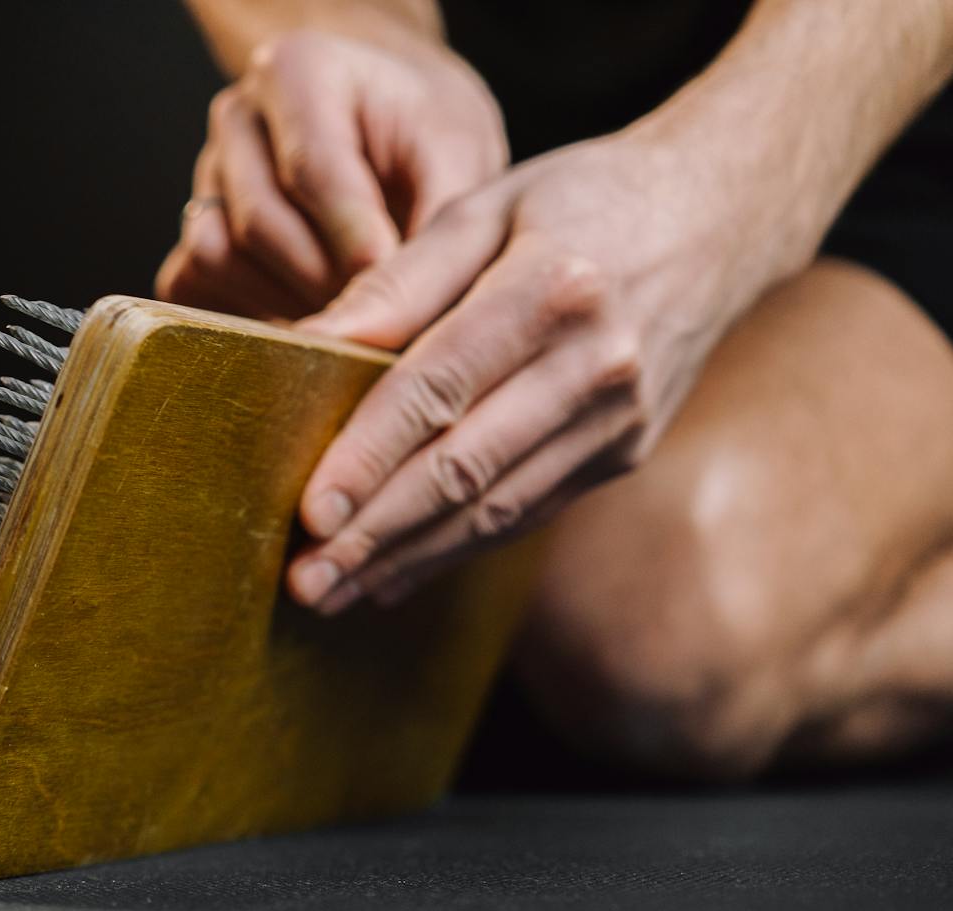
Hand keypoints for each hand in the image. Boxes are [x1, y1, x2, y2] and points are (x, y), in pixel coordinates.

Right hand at [156, 23, 507, 320]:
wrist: (388, 120)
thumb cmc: (422, 128)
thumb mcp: (459, 152)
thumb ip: (439, 218)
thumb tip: (410, 307)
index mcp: (297, 71)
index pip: (310, 170)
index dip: (353, 243)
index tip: (394, 291)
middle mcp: (238, 118)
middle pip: (259, 224)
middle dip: (324, 283)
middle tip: (381, 315)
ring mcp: (206, 174)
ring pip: (218, 257)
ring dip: (283, 303)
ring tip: (347, 312)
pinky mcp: (195, 227)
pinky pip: (192, 285)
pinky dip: (242, 315)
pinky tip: (303, 315)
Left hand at [285, 132, 769, 613]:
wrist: (722, 217)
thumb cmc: (584, 200)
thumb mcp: (487, 205)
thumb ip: (399, 279)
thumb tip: (305, 343)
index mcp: (554, 289)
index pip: (438, 388)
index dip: (370, 457)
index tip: (312, 510)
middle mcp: (597, 365)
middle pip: (463, 468)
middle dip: (376, 533)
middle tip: (306, 581)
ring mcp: (618, 420)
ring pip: (494, 509)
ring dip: (408, 558)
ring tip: (332, 592)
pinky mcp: (624, 453)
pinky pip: (526, 512)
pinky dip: (456, 549)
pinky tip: (395, 574)